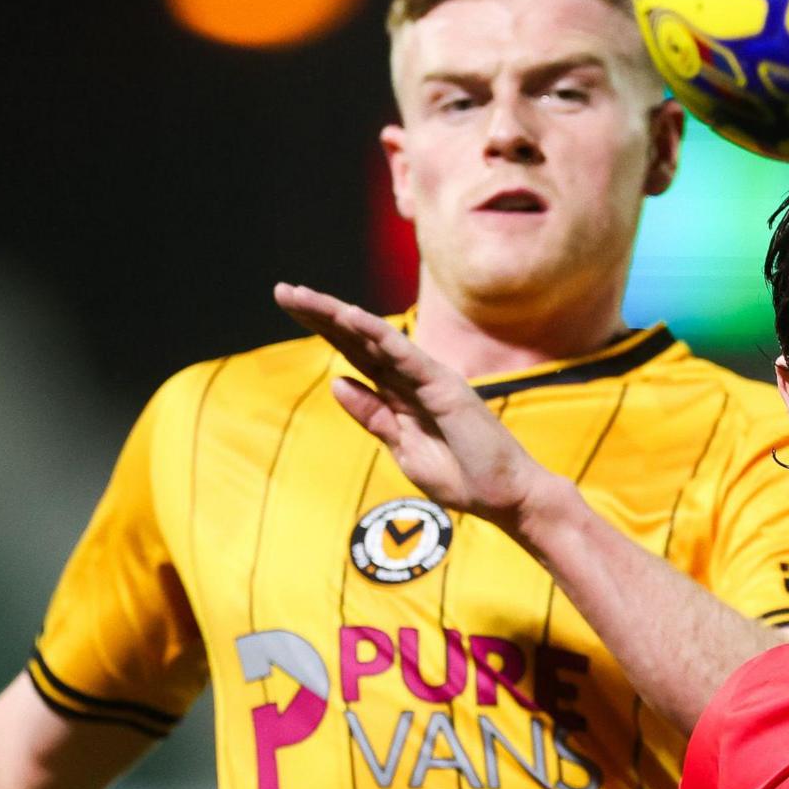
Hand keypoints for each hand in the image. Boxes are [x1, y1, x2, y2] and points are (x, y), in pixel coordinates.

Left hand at [275, 283, 560, 530]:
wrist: (507, 497)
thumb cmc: (462, 477)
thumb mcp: (403, 449)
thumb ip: (373, 416)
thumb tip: (336, 382)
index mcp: (399, 394)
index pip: (354, 353)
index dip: (322, 329)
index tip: (288, 307)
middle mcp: (412, 377)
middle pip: (357, 338)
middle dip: (319, 313)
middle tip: (282, 290)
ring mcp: (429, 377)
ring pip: (375, 337)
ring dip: (337, 315)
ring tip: (301, 296)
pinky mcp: (444, 385)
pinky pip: (403, 354)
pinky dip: (375, 333)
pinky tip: (347, 316)